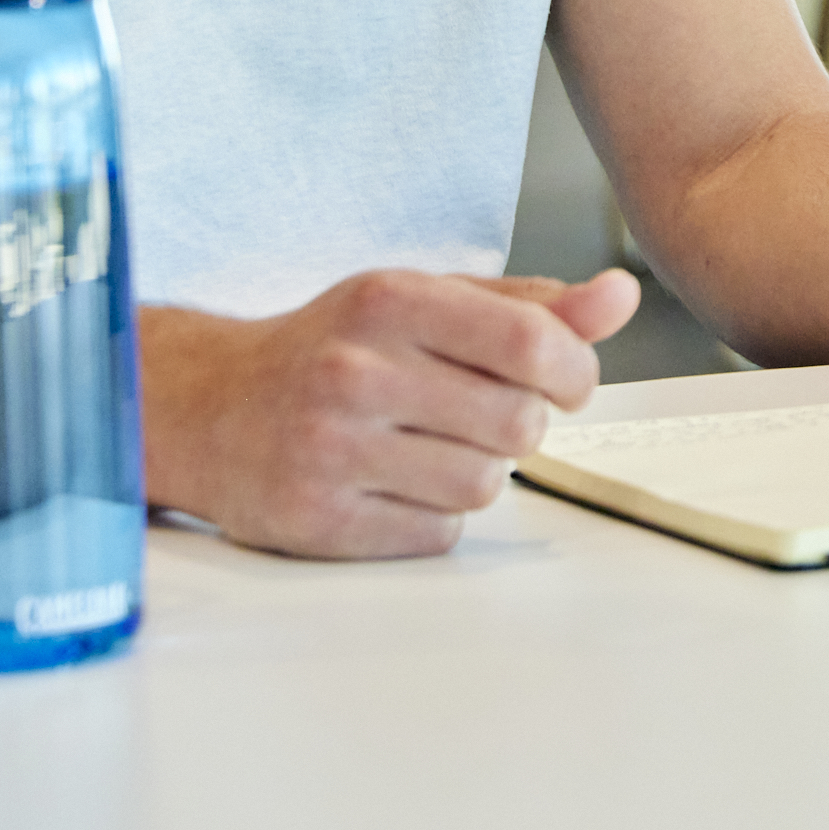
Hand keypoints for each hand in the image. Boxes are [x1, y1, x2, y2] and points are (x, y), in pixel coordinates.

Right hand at [142, 266, 641, 557]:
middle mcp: (355, 373)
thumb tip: (621, 295)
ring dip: (477, 472)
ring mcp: (330, 450)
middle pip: (517, 425)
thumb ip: (529, 304)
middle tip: (480, 412)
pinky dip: (434, 515)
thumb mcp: (424, 301)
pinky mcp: (315, 521)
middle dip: (520, 423)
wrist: (208, 408)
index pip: (529, 343)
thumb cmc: (333, 347)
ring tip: (430, 445)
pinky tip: (394, 483)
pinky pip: (436, 534)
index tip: (566, 380)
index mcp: (388, 301)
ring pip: (483, 486)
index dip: (573, 371)